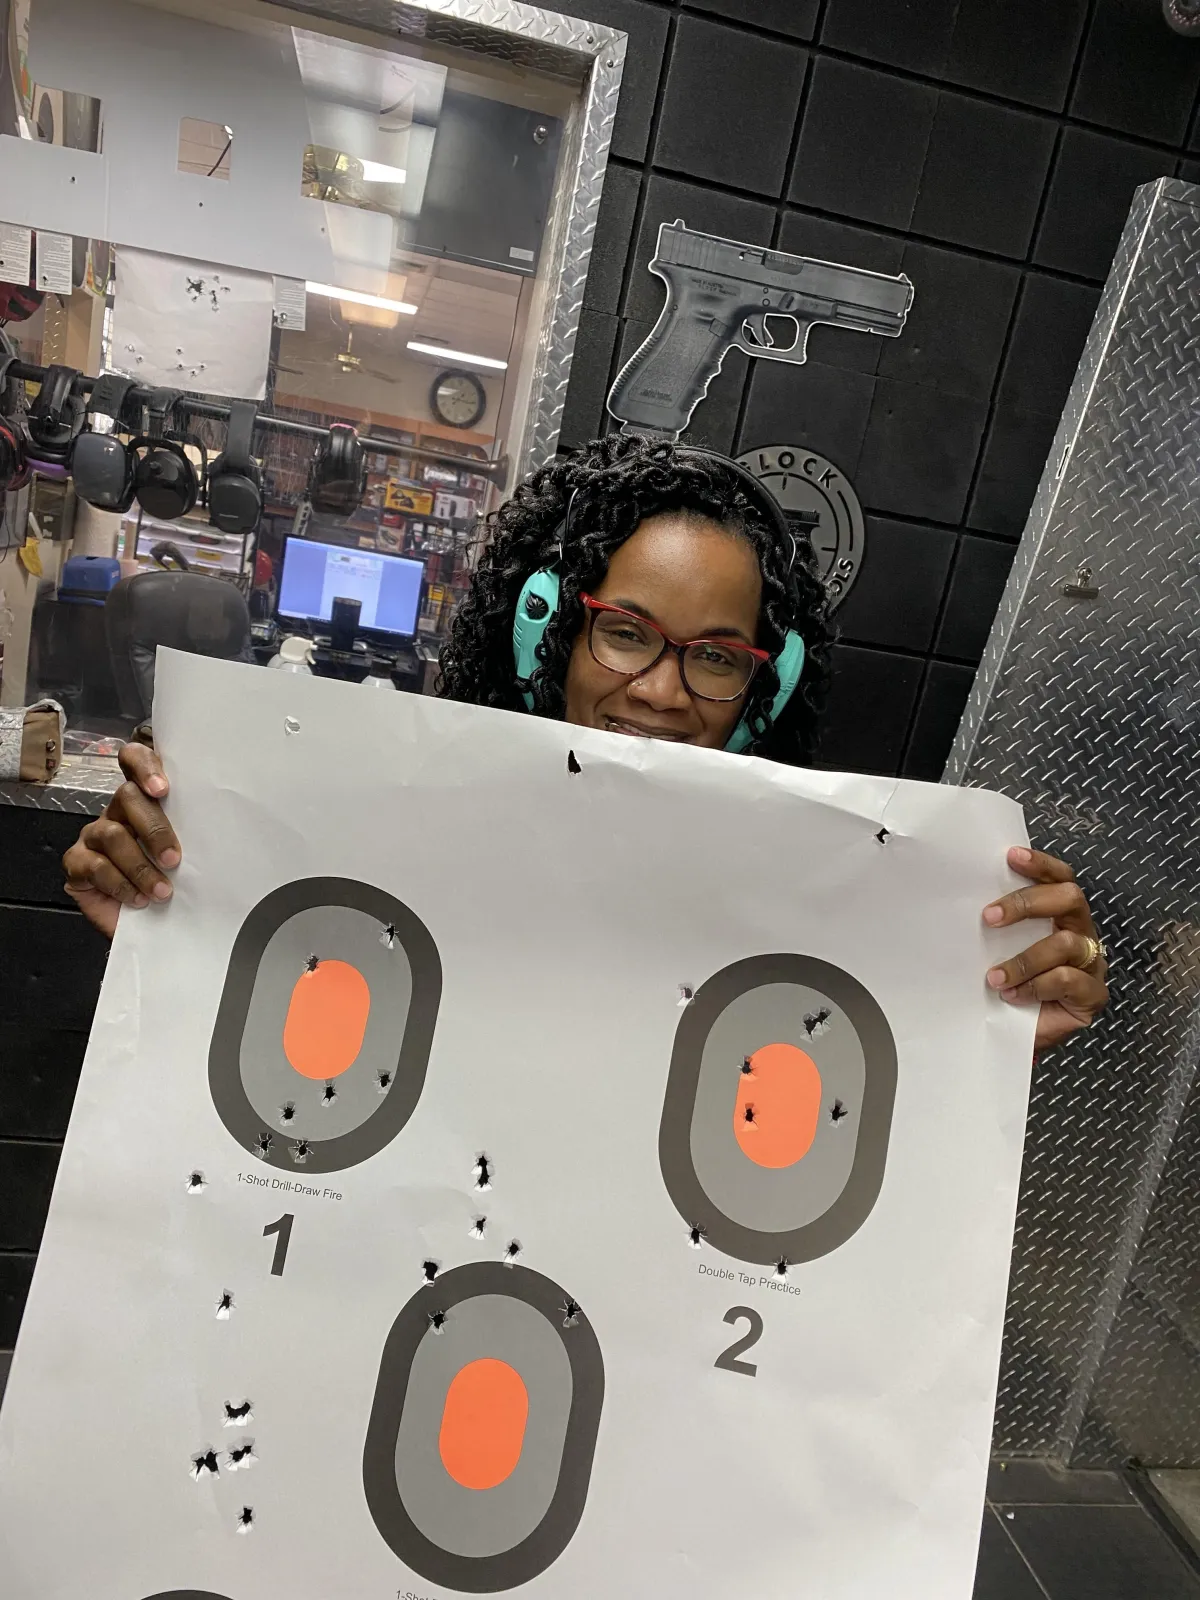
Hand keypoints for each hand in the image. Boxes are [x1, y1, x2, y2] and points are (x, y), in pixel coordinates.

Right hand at [62, 743, 179, 938]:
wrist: (152, 925)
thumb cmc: (175, 884)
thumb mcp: (190, 856)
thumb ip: (195, 834)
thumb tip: (222, 829)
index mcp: (145, 800)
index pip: (136, 760)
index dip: (146, 767)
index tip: (163, 789)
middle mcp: (117, 811)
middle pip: (127, 797)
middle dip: (154, 828)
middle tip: (174, 858)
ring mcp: (94, 835)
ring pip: (113, 834)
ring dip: (140, 865)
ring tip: (161, 890)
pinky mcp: (77, 863)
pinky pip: (95, 866)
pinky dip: (120, 884)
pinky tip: (137, 898)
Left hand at [982, 846, 1107, 1052]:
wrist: (1013, 1032)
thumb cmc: (1007, 983)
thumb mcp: (999, 948)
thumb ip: (998, 924)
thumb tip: (961, 897)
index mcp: (1061, 915)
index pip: (1060, 878)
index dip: (1041, 865)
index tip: (1011, 857)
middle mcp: (1081, 933)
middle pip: (1069, 899)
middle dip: (1027, 904)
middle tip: (989, 918)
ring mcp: (1090, 963)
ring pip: (1066, 942)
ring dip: (1025, 959)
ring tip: (995, 977)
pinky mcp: (1092, 995)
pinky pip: (1068, 980)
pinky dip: (1037, 986)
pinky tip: (1013, 995)